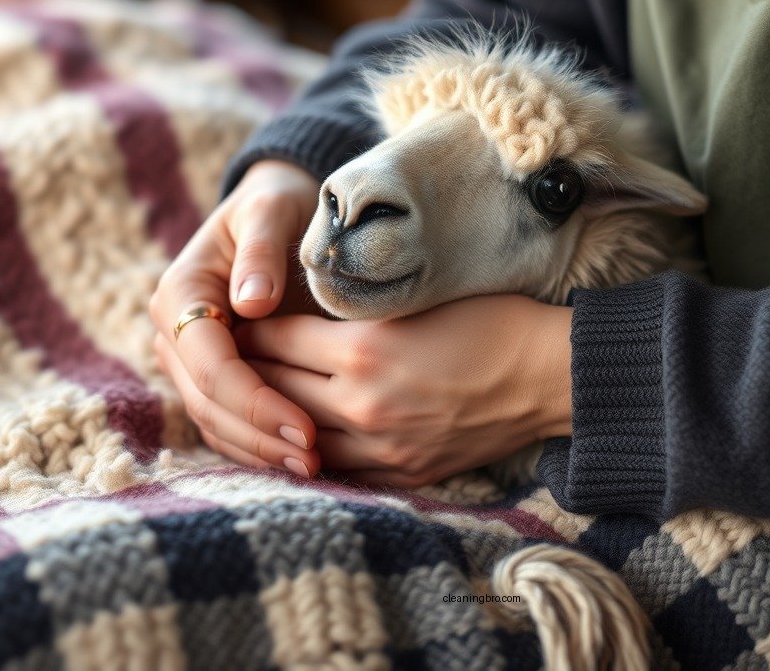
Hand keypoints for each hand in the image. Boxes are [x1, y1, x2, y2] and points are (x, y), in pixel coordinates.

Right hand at [149, 158, 322, 477]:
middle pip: (209, 402)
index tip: (305, 424)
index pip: (213, 365)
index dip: (256, 400)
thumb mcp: (271, 210)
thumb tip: (251, 304)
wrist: (275, 206)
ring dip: (258, 450)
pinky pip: (226, 420)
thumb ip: (261, 251)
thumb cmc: (276, 204)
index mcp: (181, 294)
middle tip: (314, 457)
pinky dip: (256, 444)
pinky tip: (297, 460)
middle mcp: (175, 332)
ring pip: (214, 420)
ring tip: (312, 468)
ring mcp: (188, 357)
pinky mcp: (211, 372)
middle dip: (260, 434)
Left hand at [232, 293, 573, 489]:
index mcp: (365, 348)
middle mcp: (363, 402)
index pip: (275, 337)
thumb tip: (298, 306)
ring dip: (267, 414)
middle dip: (242, 367)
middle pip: (272, 387)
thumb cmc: (488, 319)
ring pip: (293, 436)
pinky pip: (332, 467)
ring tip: (248, 394)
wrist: (545, 374)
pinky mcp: (400, 472)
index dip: (249, 324)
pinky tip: (294, 433)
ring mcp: (381, 445)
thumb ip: (355, 306)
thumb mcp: (416, 296)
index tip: (233, 315)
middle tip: (223, 352)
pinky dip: (305, 449)